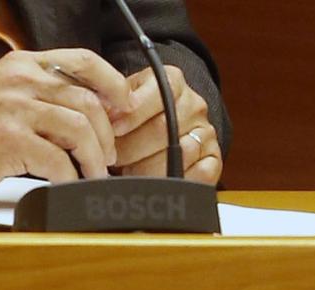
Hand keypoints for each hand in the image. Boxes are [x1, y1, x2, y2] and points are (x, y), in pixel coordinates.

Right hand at [0, 48, 136, 200]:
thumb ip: (36, 97)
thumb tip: (82, 113)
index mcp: (20, 65)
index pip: (82, 60)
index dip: (113, 83)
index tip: (124, 106)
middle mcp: (19, 81)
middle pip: (87, 101)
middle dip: (106, 133)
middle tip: (106, 156)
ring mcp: (14, 109)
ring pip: (79, 130)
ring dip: (92, 158)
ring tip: (91, 174)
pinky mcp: (10, 141)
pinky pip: (58, 161)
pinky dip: (69, 177)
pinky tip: (66, 185)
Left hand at [112, 65, 221, 183]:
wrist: (161, 131)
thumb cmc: (133, 119)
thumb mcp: (120, 102)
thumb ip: (110, 105)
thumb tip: (100, 115)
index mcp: (172, 81)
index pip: (156, 95)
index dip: (131, 116)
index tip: (112, 131)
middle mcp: (194, 104)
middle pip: (163, 128)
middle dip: (131, 148)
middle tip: (114, 159)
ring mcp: (206, 132)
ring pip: (179, 153)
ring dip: (148, 169)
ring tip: (131, 172)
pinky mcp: (213, 159)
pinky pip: (201, 173)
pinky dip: (176, 180)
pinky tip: (157, 182)